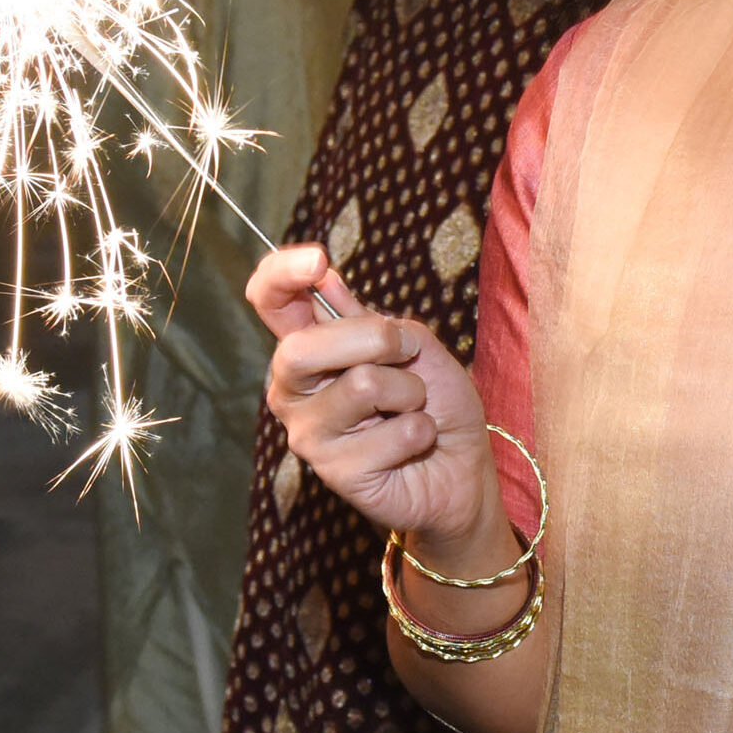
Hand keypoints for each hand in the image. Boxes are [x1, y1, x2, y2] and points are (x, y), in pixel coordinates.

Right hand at [248, 245, 499, 554]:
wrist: (461, 467)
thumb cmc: (436, 403)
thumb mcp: (415, 346)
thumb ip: (372, 319)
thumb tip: (326, 279)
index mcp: (309, 349)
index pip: (270, 303)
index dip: (280, 275)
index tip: (317, 260)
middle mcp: (295, 390)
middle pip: (303, 348)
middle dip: (374, 340)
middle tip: (407, 353)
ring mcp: (309, 434)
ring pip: (361, 386)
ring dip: (411, 392)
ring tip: (413, 409)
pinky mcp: (335, 472)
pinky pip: (393, 433)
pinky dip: (421, 430)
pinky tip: (415, 443)